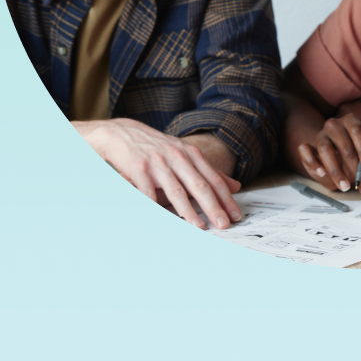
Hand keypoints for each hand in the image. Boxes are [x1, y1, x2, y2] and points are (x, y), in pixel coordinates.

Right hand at [73, 117, 241, 229]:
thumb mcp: (186, 154)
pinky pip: (149, 193)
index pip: (213, 179)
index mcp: (191, 154)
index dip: (226, 198)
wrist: (124, 134)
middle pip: (199, 185)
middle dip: (213, 207)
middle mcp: (177, 157)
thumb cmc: (159, 148)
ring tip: (199, 227)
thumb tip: (236, 186)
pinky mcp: (139, 168)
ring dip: (188, 212)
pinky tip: (162, 220)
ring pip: (176, 191)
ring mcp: (158, 162)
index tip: (236, 215)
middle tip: (224, 224)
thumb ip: (209, 171)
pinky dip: (155, 208)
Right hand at [296, 111, 360, 198]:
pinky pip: (305, 150)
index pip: (357, 130)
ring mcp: (320, 135)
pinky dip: (313, 162)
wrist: (343, 164)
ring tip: (345, 186)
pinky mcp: (307, 147)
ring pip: (325, 149)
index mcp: (352, 122)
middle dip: (353, 168)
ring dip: (335, 170)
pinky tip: (322, 173)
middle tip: (360, 184)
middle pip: (343, 143)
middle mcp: (335, 125)